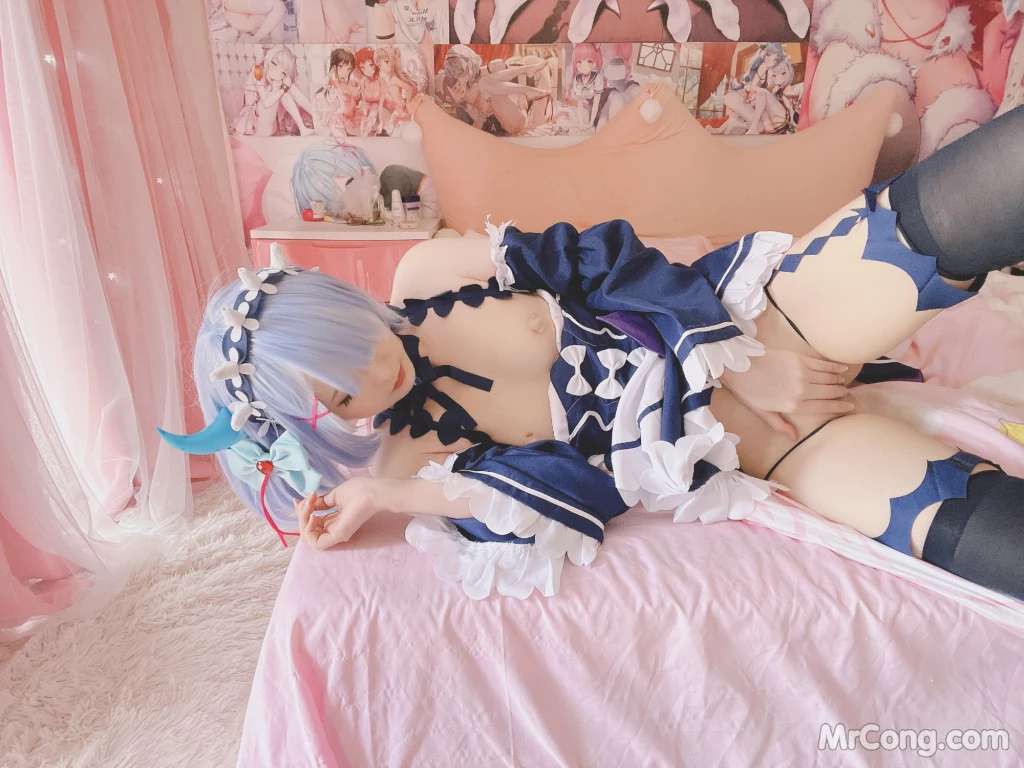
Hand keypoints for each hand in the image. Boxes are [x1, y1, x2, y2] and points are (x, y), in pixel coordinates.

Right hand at [294, 477, 392, 549]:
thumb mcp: (334, 496)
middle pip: (308, 529)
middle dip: (301, 514)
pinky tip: (314, 515)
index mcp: (335, 520)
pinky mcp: (337, 537)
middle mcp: (334, 529)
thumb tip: (309, 504)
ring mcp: (336, 534)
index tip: (298, 499)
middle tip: (305, 500)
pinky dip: (309, 529)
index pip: (313, 522)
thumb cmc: (359, 491)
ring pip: (309, 536)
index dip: (302, 512)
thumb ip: (322, 503)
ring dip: (303, 519)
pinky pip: (315, 543)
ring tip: (309, 505)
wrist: (373, 492)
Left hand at [720, 349, 853, 439]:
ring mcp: (802, 374)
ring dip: (839, 381)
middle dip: (841, 394)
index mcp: (793, 406)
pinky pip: (822, 364)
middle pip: (829, 392)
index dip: (839, 407)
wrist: (739, 366)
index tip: (849, 406)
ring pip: (829, 378)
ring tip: (843, 382)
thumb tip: (794, 438)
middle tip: (848, 393)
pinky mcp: (799, 359)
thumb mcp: (763, 413)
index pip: (823, 407)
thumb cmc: (748, 392)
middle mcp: (801, 391)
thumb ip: (780, 425)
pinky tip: (841, 369)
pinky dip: (834, 367)